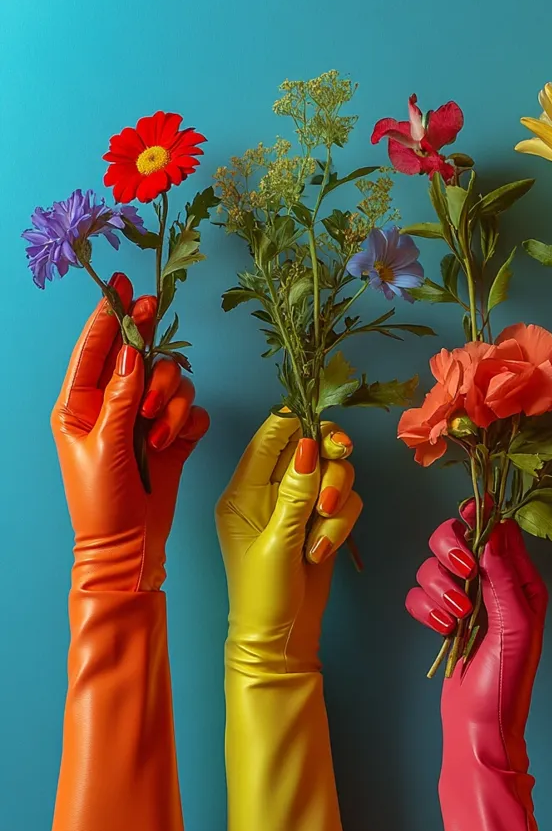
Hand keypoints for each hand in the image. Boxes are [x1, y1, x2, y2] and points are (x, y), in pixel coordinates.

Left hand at [52, 273, 208, 592]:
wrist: (131, 546)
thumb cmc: (102, 502)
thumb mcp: (104, 446)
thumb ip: (119, 396)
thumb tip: (130, 352)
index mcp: (80, 403)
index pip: (94, 348)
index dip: (108, 315)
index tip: (123, 283)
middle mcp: (114, 404)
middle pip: (142, 357)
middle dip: (153, 369)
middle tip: (152, 384)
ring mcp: (145, 419)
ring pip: (172, 380)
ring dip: (171, 401)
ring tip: (157, 432)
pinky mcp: (173, 436)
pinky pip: (192, 408)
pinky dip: (186, 421)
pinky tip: (174, 442)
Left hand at [215, 413, 361, 669]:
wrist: (282, 638)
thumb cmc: (264, 595)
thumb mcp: (277, 543)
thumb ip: (295, 494)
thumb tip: (309, 445)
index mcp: (244, 489)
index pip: (270, 435)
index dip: (299, 423)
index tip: (325, 432)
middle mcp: (272, 490)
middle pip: (311, 445)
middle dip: (329, 458)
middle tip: (341, 457)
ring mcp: (300, 505)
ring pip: (334, 472)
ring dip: (337, 498)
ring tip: (321, 536)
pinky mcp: (323, 520)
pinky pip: (347, 500)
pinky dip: (342, 523)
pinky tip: (323, 550)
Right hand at [406, 515, 546, 765]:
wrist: (479, 728)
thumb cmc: (507, 683)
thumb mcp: (515, 627)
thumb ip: (504, 576)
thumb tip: (494, 528)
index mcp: (521, 581)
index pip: (498, 530)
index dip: (480, 517)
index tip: (468, 516)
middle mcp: (492, 584)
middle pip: (455, 536)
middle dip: (451, 552)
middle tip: (462, 576)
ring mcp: (465, 601)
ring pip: (432, 565)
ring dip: (438, 590)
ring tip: (455, 620)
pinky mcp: (441, 617)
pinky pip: (418, 594)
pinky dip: (424, 610)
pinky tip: (442, 631)